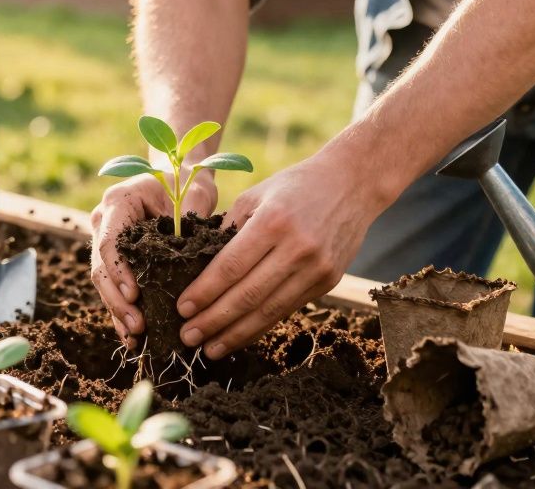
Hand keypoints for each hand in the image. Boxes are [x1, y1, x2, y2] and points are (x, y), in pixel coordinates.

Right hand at [90, 173, 217, 347]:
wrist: (179, 177)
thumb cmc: (187, 183)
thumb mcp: (193, 193)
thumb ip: (190, 216)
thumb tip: (191, 251)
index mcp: (118, 202)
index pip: (110, 241)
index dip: (119, 271)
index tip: (135, 296)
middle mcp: (104, 221)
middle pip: (102, 267)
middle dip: (117, 301)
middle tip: (137, 327)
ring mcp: (107, 240)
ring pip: (104, 282)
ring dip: (118, 311)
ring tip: (134, 339)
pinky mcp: (116, 258)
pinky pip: (114, 286)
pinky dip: (122, 310)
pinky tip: (132, 335)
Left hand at [176, 151, 385, 358]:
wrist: (352, 185)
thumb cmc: (295, 186)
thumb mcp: (256, 195)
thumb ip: (228, 230)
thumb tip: (198, 270)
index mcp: (273, 221)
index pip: (231, 266)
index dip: (204, 292)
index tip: (182, 309)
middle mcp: (297, 248)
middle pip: (247, 295)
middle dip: (213, 321)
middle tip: (187, 337)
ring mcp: (316, 269)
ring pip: (268, 311)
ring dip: (235, 334)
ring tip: (209, 349)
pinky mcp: (328, 282)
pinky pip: (287, 310)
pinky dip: (260, 326)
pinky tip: (239, 336)